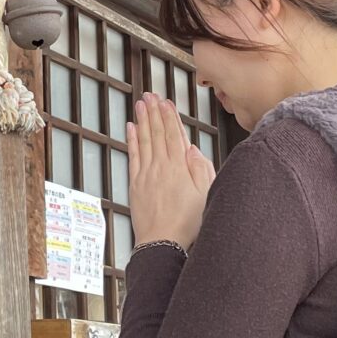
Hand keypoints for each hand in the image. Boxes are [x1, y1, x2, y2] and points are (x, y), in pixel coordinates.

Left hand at [128, 93, 215, 251]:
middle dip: (154, 112)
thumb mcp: (206, 195)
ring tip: (141, 104)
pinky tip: (131, 128)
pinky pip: (133, 156)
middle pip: (157, 133)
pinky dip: (132, 140)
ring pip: (144, 140)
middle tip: (150, 95)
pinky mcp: (135, 184)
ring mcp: (146, 175)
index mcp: (179, 168)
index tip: (166, 102)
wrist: (162, 243)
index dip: (170, 116)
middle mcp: (161, 167)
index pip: (174, 134)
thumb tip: (192, 148)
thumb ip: (200, 169)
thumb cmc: (187, 223)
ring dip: (142, 120)